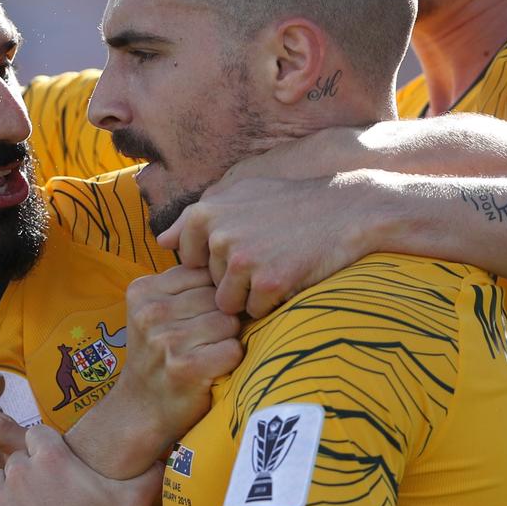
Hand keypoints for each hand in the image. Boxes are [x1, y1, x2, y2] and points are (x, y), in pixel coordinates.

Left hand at [0, 426, 160, 505]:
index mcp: (52, 457)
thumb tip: (169, 459)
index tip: (52, 466)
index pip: (35, 434)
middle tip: (41, 496)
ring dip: (3, 493)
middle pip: (14, 458)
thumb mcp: (131, 499)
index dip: (43, 450)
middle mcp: (21, 470)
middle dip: (25, 473)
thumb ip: (149, 473)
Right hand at [116, 266, 242, 446]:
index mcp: (143, 290)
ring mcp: (166, 340)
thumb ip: (183, 282)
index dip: (210, 295)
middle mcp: (150, 312)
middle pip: (218, 297)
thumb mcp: (155, 311)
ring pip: (228, 322)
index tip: (197, 316)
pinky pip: (233, 349)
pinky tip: (212, 369)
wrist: (141, 409)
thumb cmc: (158, 354)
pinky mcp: (186, 367)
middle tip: (202, 341)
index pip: (202, 272)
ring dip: (226, 340)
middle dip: (221, 317)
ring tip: (206, 354)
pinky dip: (230, 361)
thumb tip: (228, 258)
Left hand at [157, 173, 382, 317]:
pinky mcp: (268, 282)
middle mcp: (218, 235)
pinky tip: (289, 276)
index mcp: (205, 213)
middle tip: (267, 254)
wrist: (345, 211)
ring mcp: (242, 259)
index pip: (188, 261)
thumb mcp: (240, 194)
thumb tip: (161, 242)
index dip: (214, 261)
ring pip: (228, 302)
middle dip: (233, 278)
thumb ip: (196, 217)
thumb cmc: (290, 203)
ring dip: (250, 294)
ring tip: (276, 266)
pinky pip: (255, 310)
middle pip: (209, 283)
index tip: (241, 248)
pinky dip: (272, 302)